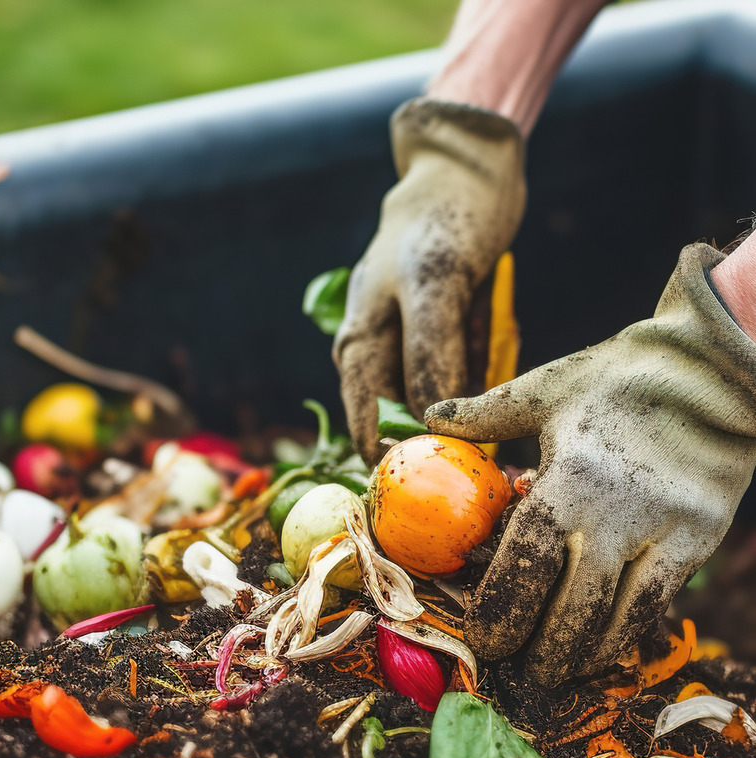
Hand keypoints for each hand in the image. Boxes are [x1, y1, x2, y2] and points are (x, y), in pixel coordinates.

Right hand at [333, 98, 525, 462]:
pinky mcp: (434, 337)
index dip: (395, 462)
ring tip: (490, 449)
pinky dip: (468, 396)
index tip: (437, 490)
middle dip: (431, 451)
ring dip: (454, 427)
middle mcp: (375, 352)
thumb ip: (429, 353)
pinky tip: (491, 402)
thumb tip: (429, 422)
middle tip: (476, 476)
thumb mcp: (435, 285)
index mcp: (360, 346)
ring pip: (425, 406)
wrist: (463, 175)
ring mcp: (404, 344)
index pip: (366, 426)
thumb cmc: (443, 224)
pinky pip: (449, 382)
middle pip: (396, 423)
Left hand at [426, 244, 755, 684]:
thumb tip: (430, 417)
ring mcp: (668, 529)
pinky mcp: (700, 538)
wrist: (712, 373)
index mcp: (575, 472)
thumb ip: (487, 412)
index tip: (482, 638)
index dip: (502, 606)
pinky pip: (659, 602)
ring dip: (583, 654)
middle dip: (540, 649)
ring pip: (621, 615)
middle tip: (513, 671)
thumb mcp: (547, 387)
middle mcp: (622, 509)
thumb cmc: (618, 379)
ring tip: (552, 673)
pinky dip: (627, 633)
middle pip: (574, 603)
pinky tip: (602, 648)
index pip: (529, 557)